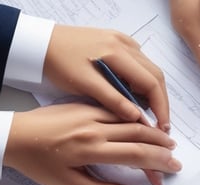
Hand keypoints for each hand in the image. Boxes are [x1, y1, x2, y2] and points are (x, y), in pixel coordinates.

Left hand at [4, 103, 181, 184]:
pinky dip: (135, 119)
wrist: (12, 135)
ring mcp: (90, 113)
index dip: (158, 162)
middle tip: (176, 157)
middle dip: (162, 146)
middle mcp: (94, 128)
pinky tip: (145, 127)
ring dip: (152, 131)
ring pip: (131, 120)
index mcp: (91, 149)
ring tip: (167, 141)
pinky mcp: (86, 106)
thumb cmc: (38, 163)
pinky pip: (117, 111)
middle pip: (139, 134)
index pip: (136, 154)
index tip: (172, 169)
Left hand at [44, 25, 170, 130]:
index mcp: (117, 52)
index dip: (161, 107)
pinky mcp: (116, 42)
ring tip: (147, 113)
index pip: (151, 83)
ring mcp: (121, 41)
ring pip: (148, 69)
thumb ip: (113, 100)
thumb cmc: (57, 63)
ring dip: (151, 92)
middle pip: (155, 75)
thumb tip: (138, 117)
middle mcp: (124, 44)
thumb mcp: (84, 85)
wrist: (38, 42)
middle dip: (161, 101)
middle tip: (159, 125)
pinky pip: (138, 63)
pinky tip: (134, 94)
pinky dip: (141, 81)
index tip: (161, 127)